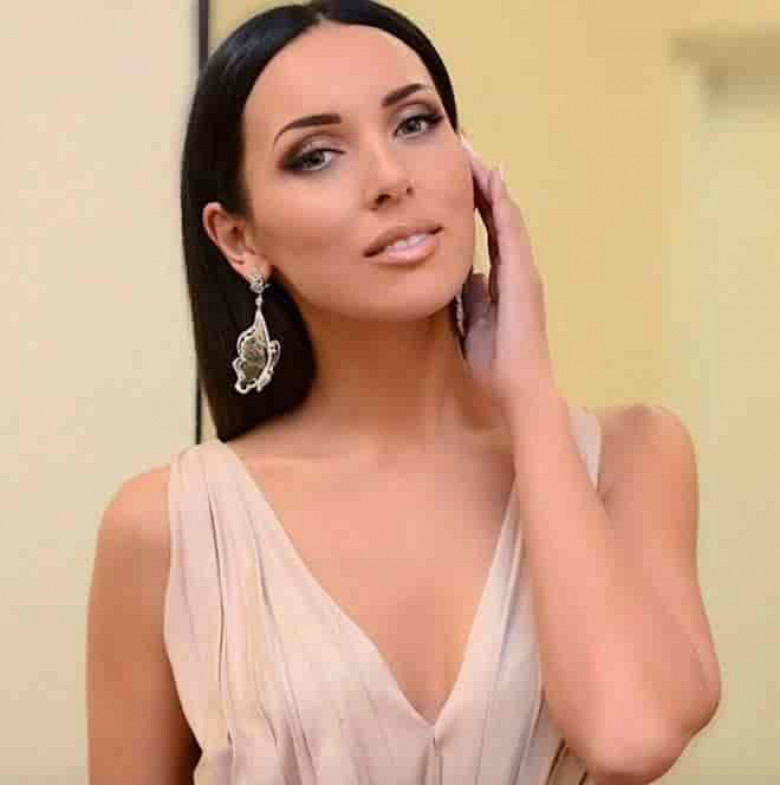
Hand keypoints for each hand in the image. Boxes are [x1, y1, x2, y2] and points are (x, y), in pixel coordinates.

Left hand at [459, 135, 557, 413]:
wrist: (517, 387)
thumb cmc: (495, 362)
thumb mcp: (473, 321)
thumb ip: (471, 297)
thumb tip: (466, 276)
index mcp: (503, 278)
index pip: (487, 228)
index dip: (473, 199)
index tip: (456, 173)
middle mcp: (516, 268)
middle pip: (497, 214)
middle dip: (481, 181)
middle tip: (463, 148)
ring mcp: (522, 270)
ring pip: (506, 216)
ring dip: (490, 184)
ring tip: (474, 153)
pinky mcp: (523, 277)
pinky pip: (512, 234)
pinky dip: (503, 206)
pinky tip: (493, 182)